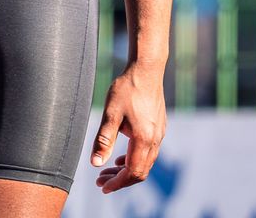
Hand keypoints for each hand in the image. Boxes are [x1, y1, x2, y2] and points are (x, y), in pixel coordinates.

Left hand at [90, 63, 166, 193]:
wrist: (146, 69)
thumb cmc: (127, 89)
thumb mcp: (110, 114)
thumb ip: (104, 140)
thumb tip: (96, 164)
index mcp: (144, 139)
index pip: (132, 172)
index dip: (117, 183)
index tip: (102, 186)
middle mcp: (155, 139)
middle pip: (140, 171)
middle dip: (121, 180)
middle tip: (101, 182)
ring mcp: (159, 133)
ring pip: (146, 162)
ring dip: (127, 170)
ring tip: (108, 171)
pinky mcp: (159, 127)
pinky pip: (149, 152)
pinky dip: (135, 159)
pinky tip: (122, 156)